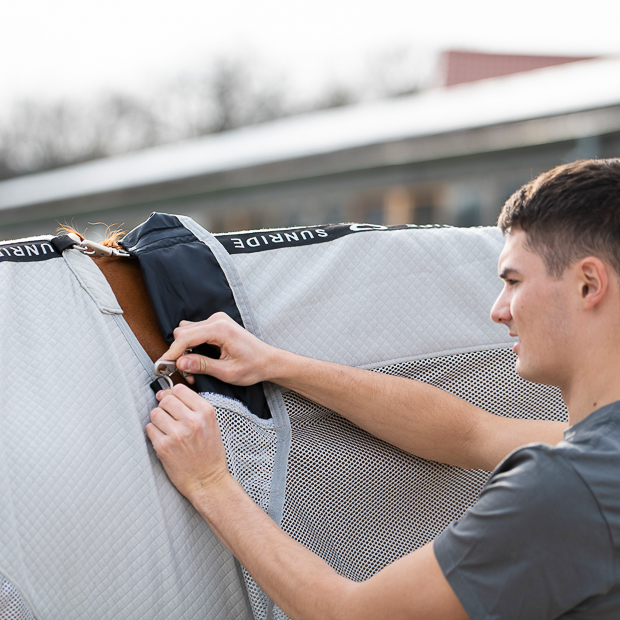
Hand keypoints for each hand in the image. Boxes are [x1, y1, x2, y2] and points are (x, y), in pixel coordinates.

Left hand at [146, 384, 229, 500]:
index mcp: (206, 413)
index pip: (180, 389)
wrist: (207, 480)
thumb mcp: (211, 424)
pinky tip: (164, 440)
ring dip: (159, 420)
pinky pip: (149, 429)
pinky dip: (154, 433)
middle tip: (170, 417)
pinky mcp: (163, 447)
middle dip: (165, 407)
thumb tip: (165, 393)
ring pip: (155, 413)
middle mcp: (192, 421)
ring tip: (168, 430)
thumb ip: (193, 407)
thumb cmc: (210, 454)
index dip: (174, 394)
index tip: (173, 401)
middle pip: (166, 400)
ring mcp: (177, 434)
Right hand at [160, 312, 278, 385]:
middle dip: (178, 353)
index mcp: (220, 329)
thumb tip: (180, 363)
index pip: (186, 337)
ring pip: (187, 331)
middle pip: (183, 332)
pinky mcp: (216, 325)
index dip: (172, 352)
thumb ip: (202, 366)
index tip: (162, 366)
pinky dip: (192, 346)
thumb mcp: (227, 372)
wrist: (268, 361)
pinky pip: (195, 332)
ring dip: (185, 350)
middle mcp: (217, 320)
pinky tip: (198, 361)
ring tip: (193, 369)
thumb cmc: (253, 366)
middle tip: (183, 373)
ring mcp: (216, 321)